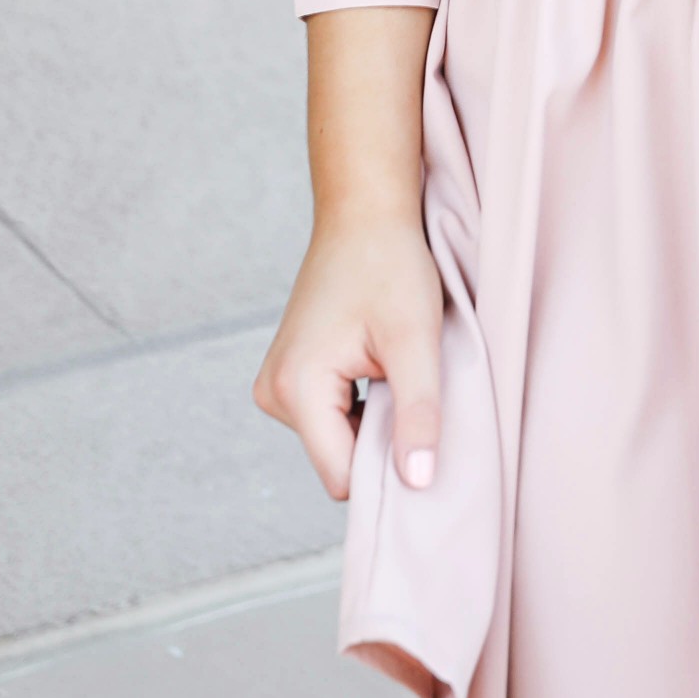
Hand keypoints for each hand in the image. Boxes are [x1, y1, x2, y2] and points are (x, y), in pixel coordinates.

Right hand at [253, 209, 443, 502]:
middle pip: (338, 460)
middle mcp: (274, 393)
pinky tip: (380, 365)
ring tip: (395, 367)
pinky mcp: (290, 375)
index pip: (343, 476)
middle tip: (411, 385)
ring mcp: (277, 385)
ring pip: (337, 440)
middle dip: (381, 438)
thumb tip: (417, 483)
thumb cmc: (390, 264)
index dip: (388, 466)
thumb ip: (417, 413)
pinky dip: (363, 403)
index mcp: (297, 390)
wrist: (364, 214)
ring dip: (374, 417)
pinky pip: (332, 418)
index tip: (424, 435)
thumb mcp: (415, 339)